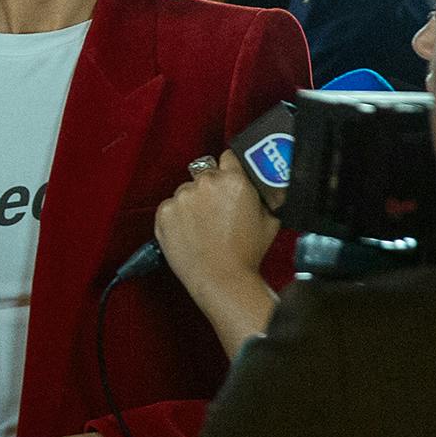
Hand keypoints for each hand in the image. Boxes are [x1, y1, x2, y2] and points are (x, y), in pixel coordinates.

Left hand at [155, 150, 282, 353]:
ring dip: (193, 202)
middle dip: (211, 188)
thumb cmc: (247, 253)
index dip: (230, 169)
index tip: (229, 178)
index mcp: (234, 180)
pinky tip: (190, 232)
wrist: (222, 279)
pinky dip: (177, 217)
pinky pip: (170, 206)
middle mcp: (206, 183)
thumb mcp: (270, 218)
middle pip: (206, 173)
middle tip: (217, 210)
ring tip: (203, 225)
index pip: (229, 157)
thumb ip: (265, 194)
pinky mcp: (164, 212)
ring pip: (187, 190)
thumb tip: (269, 181)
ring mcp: (182, 197)